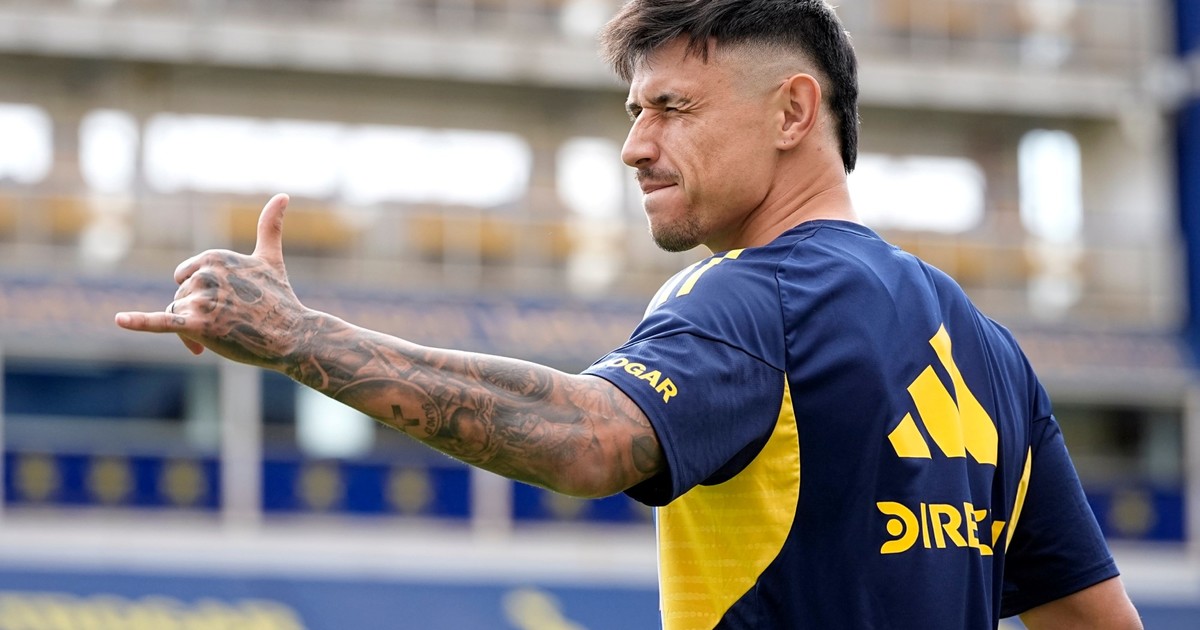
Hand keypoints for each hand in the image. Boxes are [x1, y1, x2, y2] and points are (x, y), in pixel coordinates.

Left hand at [115, 193, 308, 370]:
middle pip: (180, 297)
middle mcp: (204, 274)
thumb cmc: (280, 298)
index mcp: (213, 256)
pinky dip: (139, 322)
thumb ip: (269, 226)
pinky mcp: (198, 325)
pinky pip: (161, 322)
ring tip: (226, 335)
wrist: (292, 335)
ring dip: (194, 331)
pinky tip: (120, 320)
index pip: (184, 278)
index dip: (201, 295)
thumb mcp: (270, 258)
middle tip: (231, 325)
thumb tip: (283, 194)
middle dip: (198, 314)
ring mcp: (201, 300)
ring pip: (178, 316)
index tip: (228, 304)